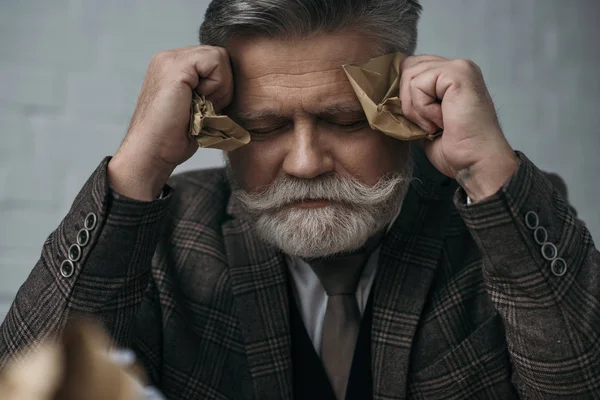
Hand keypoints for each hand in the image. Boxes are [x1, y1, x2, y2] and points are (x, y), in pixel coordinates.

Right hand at [108, 46, 233, 199]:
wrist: (151, 152)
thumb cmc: (172, 138)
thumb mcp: (196, 107)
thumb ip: (208, 90)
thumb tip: (231, 84)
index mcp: (172, 66)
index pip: (213, 61)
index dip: (219, 85)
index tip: (203, 107)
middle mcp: (169, 58)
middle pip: (219, 56)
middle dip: (221, 85)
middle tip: (202, 108)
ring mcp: (170, 60)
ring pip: (219, 57)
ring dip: (219, 86)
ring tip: (198, 106)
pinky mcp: (176, 67)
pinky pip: (216, 62)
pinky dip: (216, 85)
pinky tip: (197, 102)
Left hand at [399, 55, 517, 201]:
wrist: (476, 163)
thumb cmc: (457, 150)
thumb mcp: (425, 121)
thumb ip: (414, 103)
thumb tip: (389, 98)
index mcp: (452, 76)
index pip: (413, 69)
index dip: (405, 94)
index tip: (418, 121)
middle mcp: (458, 67)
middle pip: (408, 68)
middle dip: (408, 101)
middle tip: (428, 125)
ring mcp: (459, 68)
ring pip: (411, 76)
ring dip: (416, 108)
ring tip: (435, 124)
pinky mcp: (457, 74)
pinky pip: (418, 84)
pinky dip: (423, 109)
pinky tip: (441, 122)